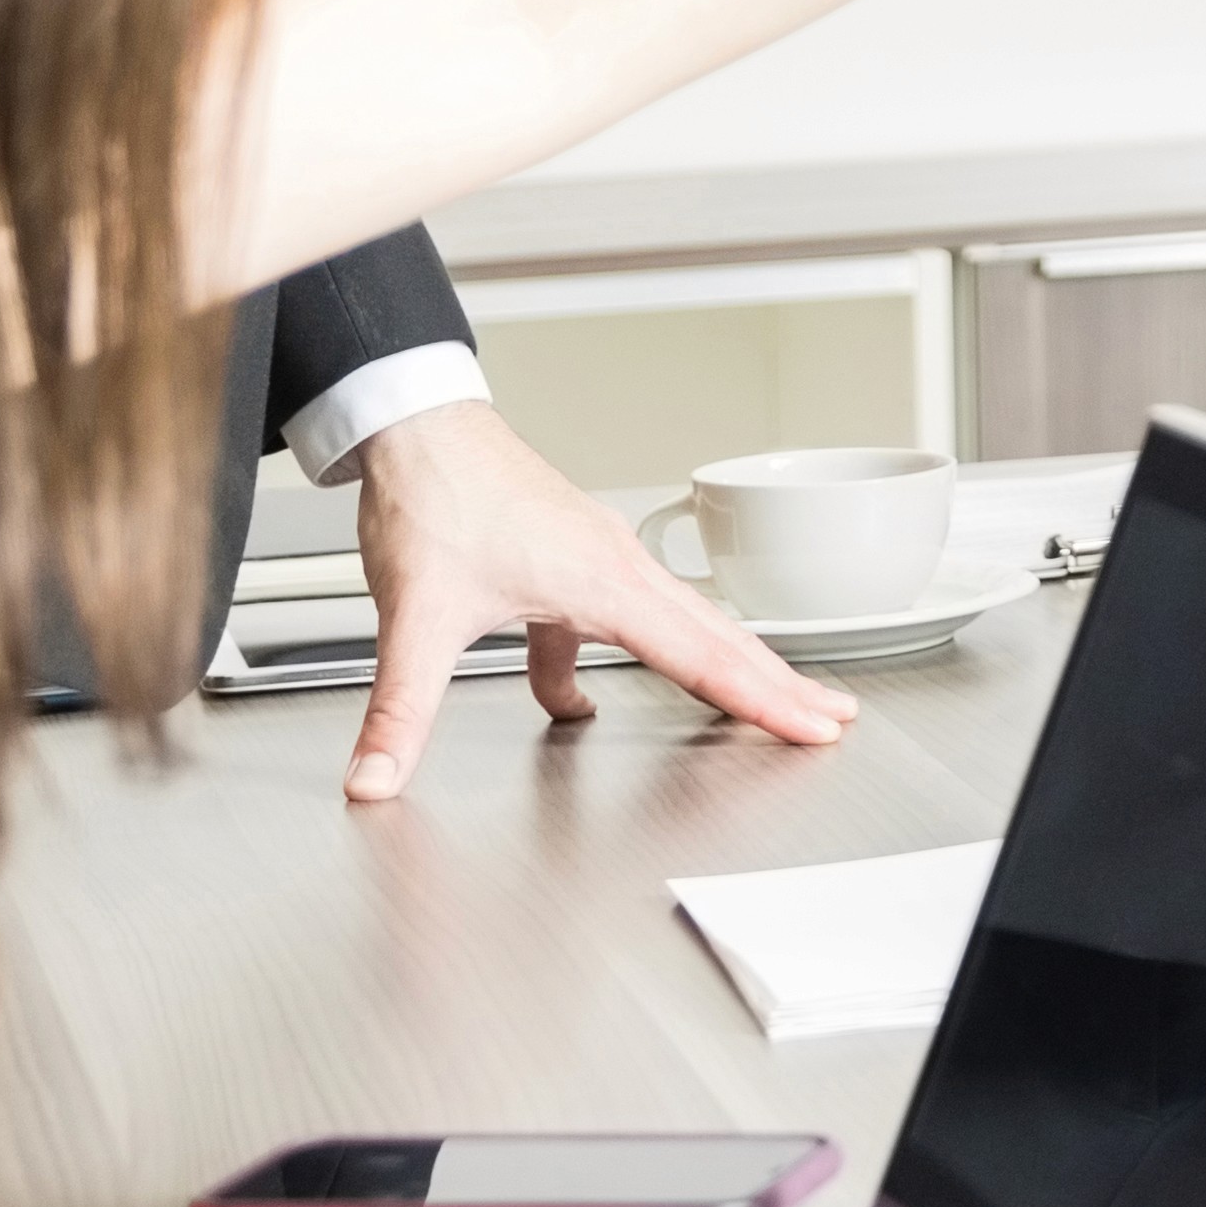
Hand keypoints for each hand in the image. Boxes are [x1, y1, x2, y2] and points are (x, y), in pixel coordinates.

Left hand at [344, 396, 845, 802]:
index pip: (702, 656)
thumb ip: (399, 709)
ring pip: (686, 622)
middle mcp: (619, 566)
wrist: (414, 427)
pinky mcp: (574, 557)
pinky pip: (622, 619)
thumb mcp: (413, 618)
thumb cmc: (433, 498)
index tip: (812, 727)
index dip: (762, 700)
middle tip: (832, 719)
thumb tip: (374, 779)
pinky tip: (574, 702)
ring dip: (729, 665)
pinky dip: (622, 661)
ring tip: (764, 700)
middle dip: (779, 683)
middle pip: (721, 637)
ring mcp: (602, 558)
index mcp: (603, 582)